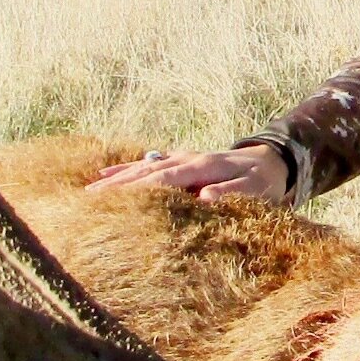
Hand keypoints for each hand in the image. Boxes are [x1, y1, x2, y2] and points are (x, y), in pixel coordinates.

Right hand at [90, 143, 289, 202]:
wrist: (271, 160)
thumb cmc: (264, 181)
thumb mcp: (255, 189)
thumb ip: (231, 192)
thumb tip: (204, 196)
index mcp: (202, 166)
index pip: (164, 179)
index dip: (139, 190)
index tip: (114, 201)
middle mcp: (186, 159)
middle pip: (145, 172)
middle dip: (117, 185)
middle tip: (88, 200)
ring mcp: (179, 158)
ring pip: (141, 168)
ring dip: (115, 179)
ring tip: (88, 191)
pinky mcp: (177, 162)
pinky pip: (146, 165)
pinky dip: (125, 169)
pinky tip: (104, 174)